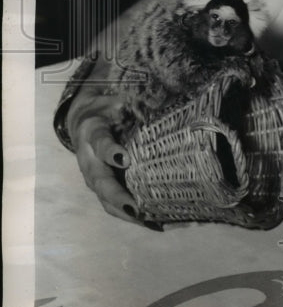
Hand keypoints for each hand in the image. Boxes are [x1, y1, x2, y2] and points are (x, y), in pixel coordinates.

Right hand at [67, 83, 156, 227]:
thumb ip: (137, 94)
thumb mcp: (119, 95)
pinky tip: (159, 224)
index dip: (110, 151)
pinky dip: (136, 217)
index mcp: (93, 131)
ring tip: (152, 222)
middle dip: (117, 196)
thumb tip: (173, 82)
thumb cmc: (110, 104)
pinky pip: (116, 206)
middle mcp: (89, 159)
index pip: (99, 142)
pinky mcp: (105, 188)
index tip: (124, 159)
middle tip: (135, 208)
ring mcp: (95, 178)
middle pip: (100, 182)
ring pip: (106, 200)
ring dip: (127, 213)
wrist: (86, 119)